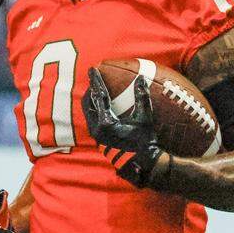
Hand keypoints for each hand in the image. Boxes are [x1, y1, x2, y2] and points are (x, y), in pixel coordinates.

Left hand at [81, 68, 167, 187]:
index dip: (96, 81)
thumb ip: (142, 98)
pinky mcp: (99, 138)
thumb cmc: (145, 141)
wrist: (141, 163)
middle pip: (87, 103)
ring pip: (88, 112)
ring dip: (91, 99)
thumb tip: (140, 78)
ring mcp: (96, 135)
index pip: (98, 96)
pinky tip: (101, 105)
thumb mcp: (145, 118)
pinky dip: (94, 108)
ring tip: (96, 89)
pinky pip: (92, 119)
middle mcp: (96, 129)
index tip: (93, 69)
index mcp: (105, 122)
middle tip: (93, 77)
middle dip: (90, 89)